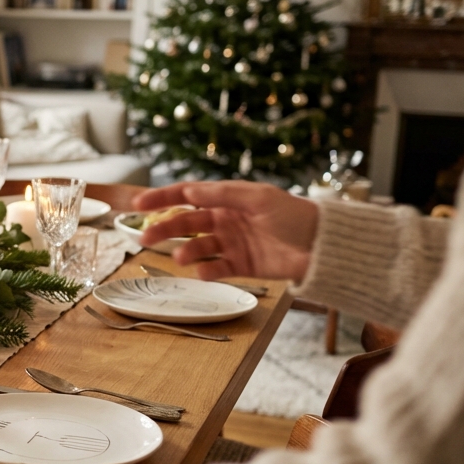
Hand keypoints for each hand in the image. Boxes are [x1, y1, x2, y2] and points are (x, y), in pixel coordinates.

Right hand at [133, 181, 319, 281]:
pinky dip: (207, 271)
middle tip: (145, 238)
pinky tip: (203, 272)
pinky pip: (216, 268)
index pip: (188, 195)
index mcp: (228, 199)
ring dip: (186, 252)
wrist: (324, 246)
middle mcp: (226, 219)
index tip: (139, 205)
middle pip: (186, 223)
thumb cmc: (295, 216)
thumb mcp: (258, 198)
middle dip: (164, 229)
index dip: (162, 199)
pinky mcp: (241, 265)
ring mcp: (232, 243)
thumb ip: (222, 195)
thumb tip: (189, 191)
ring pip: (198, 247)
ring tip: (181, 258)